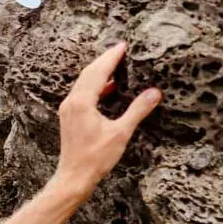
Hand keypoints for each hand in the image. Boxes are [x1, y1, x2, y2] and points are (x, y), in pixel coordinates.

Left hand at [54, 42, 160, 198]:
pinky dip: (95, 86)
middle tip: (122, 50)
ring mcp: (68, 109)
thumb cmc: (94, 159)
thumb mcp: (121, 133)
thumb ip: (137, 110)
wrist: (74, 178)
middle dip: (106, 60)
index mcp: (82, 102)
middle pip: (89, 72)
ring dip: (100, 72)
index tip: (125, 45)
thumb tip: (154, 93)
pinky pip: (82, 93)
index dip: (112, 56)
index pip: (98, 70)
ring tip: (118, 64)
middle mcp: (71, 102)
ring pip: (84, 82)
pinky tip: (109, 88)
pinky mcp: (69, 117)